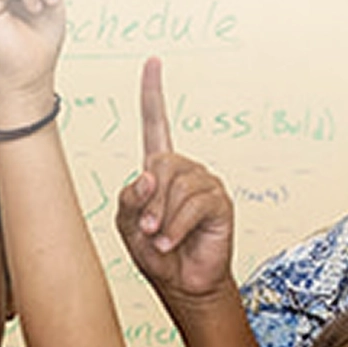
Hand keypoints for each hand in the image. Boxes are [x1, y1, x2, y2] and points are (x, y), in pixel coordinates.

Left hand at [111, 58, 240, 305]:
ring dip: (162, 217)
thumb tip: (149, 175)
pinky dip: (177, 225)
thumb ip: (130, 196)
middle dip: (149, 200)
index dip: (153, 94)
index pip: (156, 124)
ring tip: (162, 237)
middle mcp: (184, 170)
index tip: (152, 62)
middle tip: (147, 227)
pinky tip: (172, 240)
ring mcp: (205, 183)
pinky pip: (194, 203)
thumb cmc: (155, 252)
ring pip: (176, 185)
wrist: (182, 283)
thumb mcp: (128, 222)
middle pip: (160, 163)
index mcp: (159, 169)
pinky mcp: (220, 201)